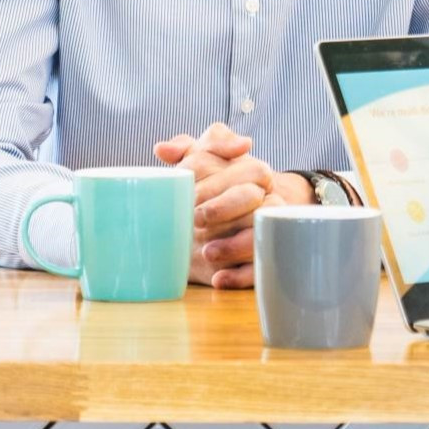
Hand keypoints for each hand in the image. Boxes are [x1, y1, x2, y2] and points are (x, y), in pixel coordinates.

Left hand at [153, 123, 314, 289]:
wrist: (224, 226)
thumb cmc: (211, 189)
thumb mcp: (200, 163)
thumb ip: (184, 149)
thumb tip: (162, 149)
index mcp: (253, 172)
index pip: (244, 169)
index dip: (216, 182)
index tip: (192, 194)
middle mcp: (265, 198)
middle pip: (253, 198)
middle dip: (225, 207)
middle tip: (196, 219)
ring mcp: (266, 228)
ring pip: (261, 233)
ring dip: (235, 245)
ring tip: (207, 252)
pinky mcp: (263, 257)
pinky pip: (261, 267)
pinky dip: (241, 276)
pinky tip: (218, 279)